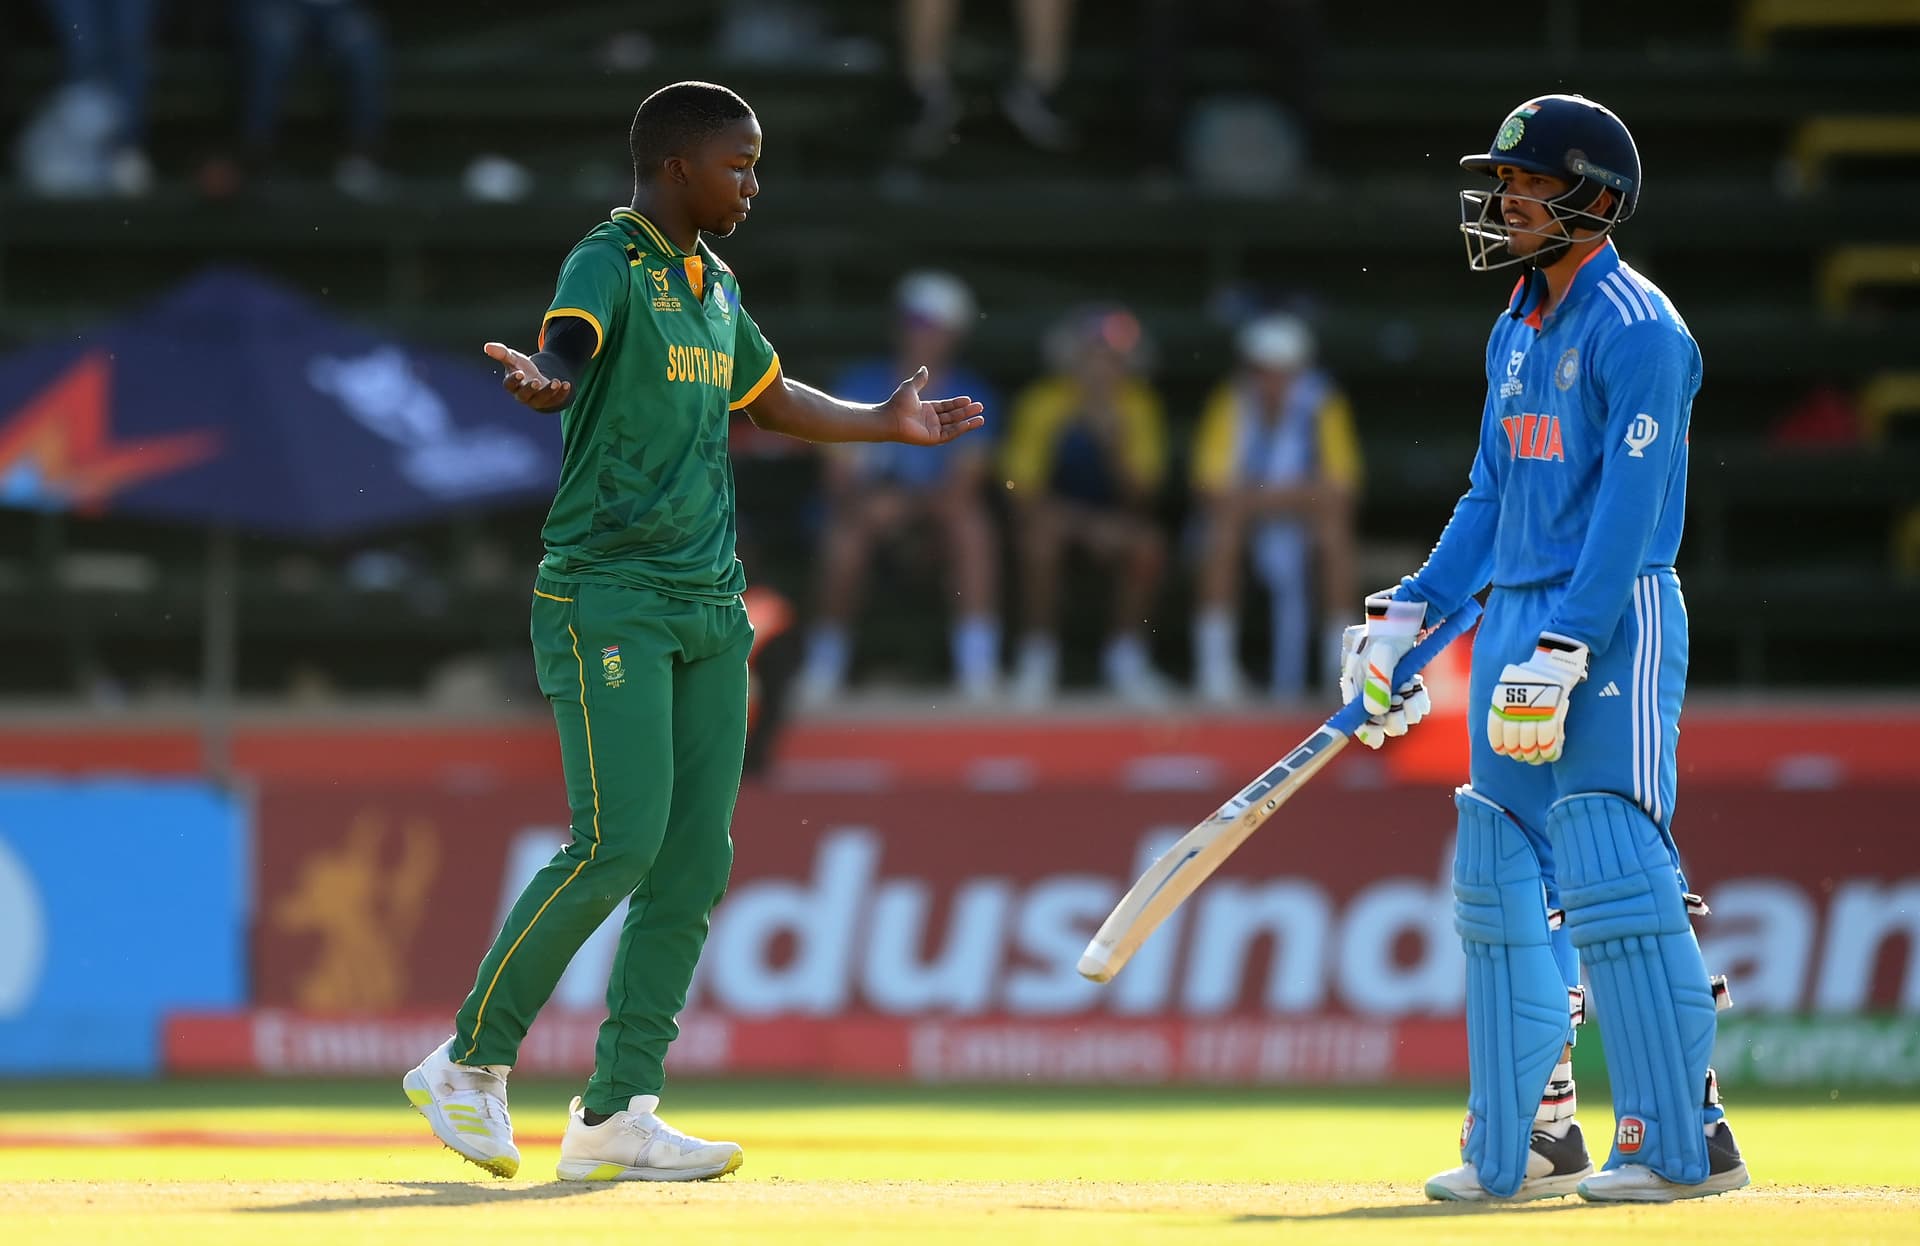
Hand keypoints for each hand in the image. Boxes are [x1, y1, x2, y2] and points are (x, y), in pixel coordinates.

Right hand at [484, 342, 571, 410]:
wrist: (538, 379)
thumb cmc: (521, 368)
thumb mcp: (513, 359)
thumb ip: (502, 353)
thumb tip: (487, 346)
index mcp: (512, 385)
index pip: (509, 385)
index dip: (514, 380)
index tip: (520, 373)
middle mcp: (523, 395)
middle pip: (524, 395)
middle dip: (531, 389)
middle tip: (537, 381)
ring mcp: (537, 400)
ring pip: (541, 399)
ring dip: (549, 391)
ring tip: (556, 382)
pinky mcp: (550, 402)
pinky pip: (556, 400)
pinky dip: (562, 393)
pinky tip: (566, 384)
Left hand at [882, 365, 985, 445]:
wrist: (890, 418)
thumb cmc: (897, 403)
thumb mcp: (910, 387)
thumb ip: (919, 379)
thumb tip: (924, 368)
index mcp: (926, 409)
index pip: (946, 406)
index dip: (958, 403)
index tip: (969, 399)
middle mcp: (930, 420)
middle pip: (953, 416)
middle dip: (967, 412)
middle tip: (980, 407)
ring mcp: (932, 430)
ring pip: (954, 426)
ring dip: (967, 422)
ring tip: (981, 418)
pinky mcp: (932, 439)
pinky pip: (949, 434)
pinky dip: (960, 429)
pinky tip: (969, 424)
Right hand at [1338, 592, 1430, 748]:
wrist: (1414, 614)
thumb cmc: (1392, 630)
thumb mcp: (1383, 654)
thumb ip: (1379, 681)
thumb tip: (1376, 710)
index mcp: (1355, 676)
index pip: (1354, 709)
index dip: (1363, 727)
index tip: (1375, 740)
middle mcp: (1369, 682)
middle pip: (1376, 714)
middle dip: (1390, 718)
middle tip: (1402, 717)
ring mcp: (1388, 683)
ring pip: (1396, 710)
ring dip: (1406, 711)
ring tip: (1414, 701)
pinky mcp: (1404, 681)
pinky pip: (1410, 701)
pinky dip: (1417, 702)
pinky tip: (1420, 696)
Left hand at [1488, 633, 1588, 763]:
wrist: (1552, 663)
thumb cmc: (1530, 678)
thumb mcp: (1510, 688)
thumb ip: (1505, 706)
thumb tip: (1503, 732)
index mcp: (1501, 701)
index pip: (1496, 729)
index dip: (1499, 744)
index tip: (1503, 752)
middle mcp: (1515, 708)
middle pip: (1512, 740)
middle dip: (1517, 752)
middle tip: (1522, 757)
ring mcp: (1533, 710)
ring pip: (1528, 742)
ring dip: (1532, 754)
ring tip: (1534, 758)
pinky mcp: (1551, 711)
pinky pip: (1547, 737)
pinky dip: (1548, 749)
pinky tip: (1549, 754)